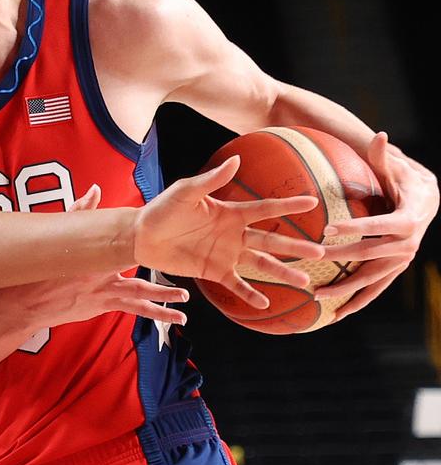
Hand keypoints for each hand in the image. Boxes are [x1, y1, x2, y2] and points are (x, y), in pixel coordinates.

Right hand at [0, 184, 189, 333]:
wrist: (25, 302)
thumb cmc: (40, 270)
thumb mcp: (60, 236)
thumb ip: (80, 211)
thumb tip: (97, 189)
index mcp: (96, 256)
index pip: (128, 249)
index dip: (150, 246)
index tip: (170, 241)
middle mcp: (103, 276)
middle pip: (139, 282)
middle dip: (162, 288)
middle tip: (185, 291)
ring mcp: (102, 294)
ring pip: (139, 301)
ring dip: (162, 307)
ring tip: (181, 315)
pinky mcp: (97, 307)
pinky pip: (129, 311)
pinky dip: (149, 313)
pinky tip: (165, 319)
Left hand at [135, 156, 323, 309]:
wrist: (141, 236)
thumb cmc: (162, 209)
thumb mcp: (186, 192)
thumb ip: (212, 180)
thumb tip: (236, 160)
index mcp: (230, 212)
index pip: (265, 209)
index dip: (288, 207)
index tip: (313, 202)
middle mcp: (234, 234)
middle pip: (271, 241)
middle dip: (296, 247)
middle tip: (322, 253)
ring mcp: (226, 254)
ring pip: (261, 264)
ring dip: (282, 272)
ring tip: (305, 282)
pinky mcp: (214, 271)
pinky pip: (236, 284)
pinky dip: (250, 294)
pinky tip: (265, 303)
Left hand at [317, 133, 438, 319]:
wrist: (429, 203)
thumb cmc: (404, 181)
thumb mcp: (396, 169)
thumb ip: (383, 157)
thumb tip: (380, 135)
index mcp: (407, 219)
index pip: (378, 225)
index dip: (355, 229)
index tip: (327, 230)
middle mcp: (407, 244)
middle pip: (371, 255)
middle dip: (342, 260)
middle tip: (312, 262)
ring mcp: (402, 260)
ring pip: (373, 279)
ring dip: (347, 290)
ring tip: (318, 297)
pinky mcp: (395, 269)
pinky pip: (376, 289)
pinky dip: (358, 301)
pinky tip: (336, 314)